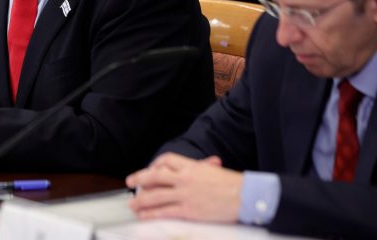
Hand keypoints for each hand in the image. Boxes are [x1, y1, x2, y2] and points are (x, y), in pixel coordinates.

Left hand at [125, 152, 242, 223]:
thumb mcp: (215, 171)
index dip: (155, 164)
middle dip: (140, 179)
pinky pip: (165, 211)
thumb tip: (207, 163)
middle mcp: (185, 178)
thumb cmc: (234, 184)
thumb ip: (204, 168)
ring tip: (132, 203)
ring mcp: (185, 194)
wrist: (246, 196)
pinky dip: (152, 214)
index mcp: (192, 166)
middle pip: (155, 176)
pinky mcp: (189, 210)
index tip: (150, 169)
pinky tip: (144, 215)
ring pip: (156, 195)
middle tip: (130, 182)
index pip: (167, 160)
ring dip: (141, 199)